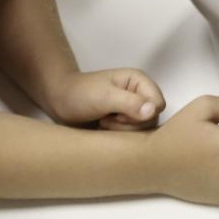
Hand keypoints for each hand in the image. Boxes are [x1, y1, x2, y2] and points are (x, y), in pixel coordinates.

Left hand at [49, 68, 164, 129]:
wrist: (59, 102)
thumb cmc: (80, 94)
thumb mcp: (104, 97)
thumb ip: (129, 103)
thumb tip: (153, 112)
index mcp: (139, 81)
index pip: (158, 104)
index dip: (142, 114)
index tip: (118, 113)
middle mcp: (139, 95)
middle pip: (152, 120)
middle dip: (129, 125)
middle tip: (107, 119)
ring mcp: (132, 110)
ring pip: (143, 131)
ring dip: (122, 132)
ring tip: (103, 123)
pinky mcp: (124, 123)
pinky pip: (133, 136)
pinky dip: (119, 137)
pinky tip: (104, 130)